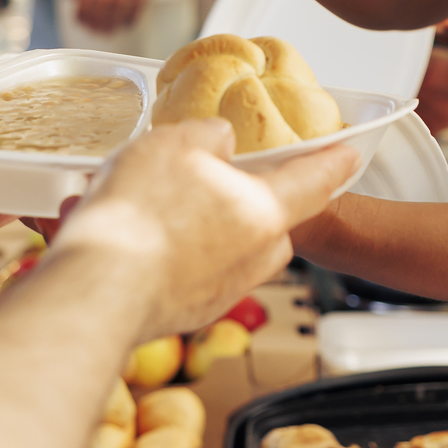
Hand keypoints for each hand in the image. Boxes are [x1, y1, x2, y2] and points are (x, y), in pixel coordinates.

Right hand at [51, 118, 357, 338]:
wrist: (98, 293)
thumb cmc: (140, 215)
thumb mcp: (178, 142)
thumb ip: (210, 136)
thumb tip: (220, 144)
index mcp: (263, 211)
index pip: (314, 181)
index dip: (332, 162)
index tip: (349, 155)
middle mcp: (253, 257)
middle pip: (265, 217)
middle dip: (241, 194)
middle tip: (204, 173)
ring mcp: (220, 289)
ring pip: (220, 243)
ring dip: (192, 221)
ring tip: (142, 200)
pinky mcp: (186, 310)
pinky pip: (184, 267)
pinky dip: (162, 248)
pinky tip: (122, 231)